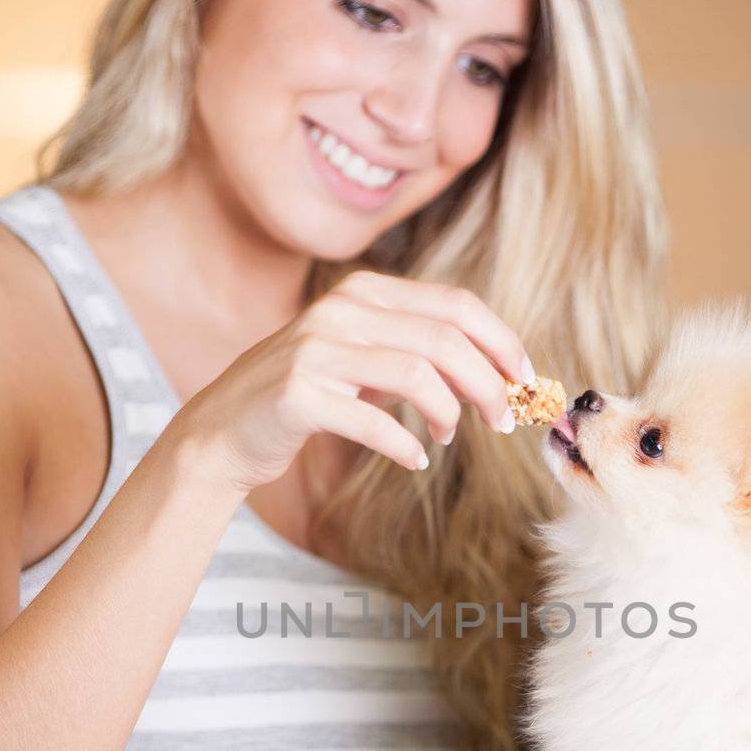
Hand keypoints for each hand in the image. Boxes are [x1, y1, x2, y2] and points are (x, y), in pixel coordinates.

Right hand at [180, 269, 535, 493]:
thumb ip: (419, 352)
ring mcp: (317, 350)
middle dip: (489, 383)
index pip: (456, 304)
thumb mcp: (364, 359)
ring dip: (451, 412)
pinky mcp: (299, 395)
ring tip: (450, 437)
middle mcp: (341, 310)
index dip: (502, 342)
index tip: (526, 379)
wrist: (224, 429)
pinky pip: (373, 420)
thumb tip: (496, 374)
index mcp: (364, 292)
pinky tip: (415, 458)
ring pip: (418, 373)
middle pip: (446, 339)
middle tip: (503, 420)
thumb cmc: (308, 397)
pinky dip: (405, 443)